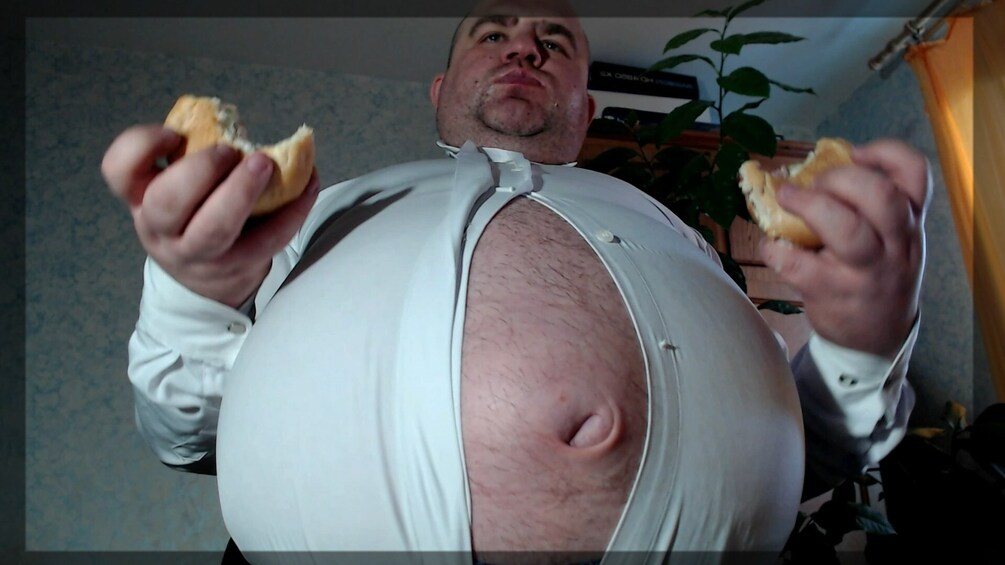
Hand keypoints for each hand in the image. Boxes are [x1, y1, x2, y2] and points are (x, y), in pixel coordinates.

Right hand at [102, 124, 319, 307]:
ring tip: (264, 164)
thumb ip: (192, 159)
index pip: (119, 171)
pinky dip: (292, 211)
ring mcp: (198, 253)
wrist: (207, 282)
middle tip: (230, 150)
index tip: (174, 134)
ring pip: (212, 230)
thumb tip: (232, 123)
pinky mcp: (238, 266)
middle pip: (166, 203)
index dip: (142, 147)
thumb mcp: (178, 189)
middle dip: (200, 170)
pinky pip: (266, 240)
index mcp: (142, 197)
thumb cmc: (193, 216)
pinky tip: (308, 185)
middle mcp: (161, 228)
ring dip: (240, 192)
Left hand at [759, 139, 930, 357]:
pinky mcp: (831, 293)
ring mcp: (865, 272)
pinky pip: (798, 264)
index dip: (885, 153)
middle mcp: (895, 245)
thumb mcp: (893, 241)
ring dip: (810, 206)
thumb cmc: (878, 276)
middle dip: (840, 178)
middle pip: (880, 196)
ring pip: (847, 229)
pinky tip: (770, 245)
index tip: (855, 152)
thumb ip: (872, 207)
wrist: (876, 339)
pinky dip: (775, 248)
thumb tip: (815, 170)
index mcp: (908, 223)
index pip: (915, 175)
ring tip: (786, 198)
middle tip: (813, 182)